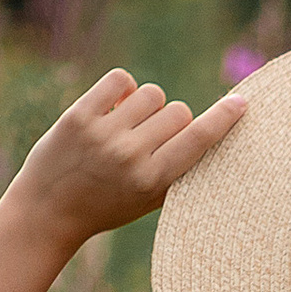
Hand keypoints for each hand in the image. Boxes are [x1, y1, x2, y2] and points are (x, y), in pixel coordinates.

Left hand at [0, 70, 246, 291]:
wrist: (48, 212)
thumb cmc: (106, 206)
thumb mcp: (148, 200)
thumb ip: (178, 170)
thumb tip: (212, 130)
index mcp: (152, 182)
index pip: (198, 140)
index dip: (223, 119)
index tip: (242, 103)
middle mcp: (130, 156)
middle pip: (178, 111)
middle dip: (171, 121)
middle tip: (150, 140)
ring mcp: (103, 134)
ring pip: (152, 94)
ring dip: (147, 105)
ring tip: (128, 125)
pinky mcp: (80, 115)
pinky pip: (122, 79)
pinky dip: (123, 88)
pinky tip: (114, 107)